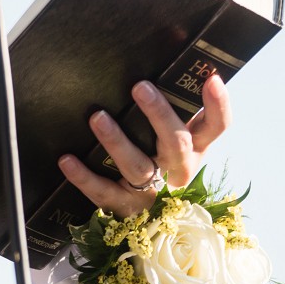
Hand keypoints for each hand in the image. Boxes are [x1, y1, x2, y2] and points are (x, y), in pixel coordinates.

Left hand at [59, 73, 229, 214]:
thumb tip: (155, 62)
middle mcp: (177, 170)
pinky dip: (84, 176)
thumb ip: (168, 107)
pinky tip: (66, 159)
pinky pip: (103, 191)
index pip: (216, 127)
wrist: (146, 221)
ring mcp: (152, 191)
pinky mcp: (124, 205)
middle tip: (140, 87)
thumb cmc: (154, 157)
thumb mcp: (169, 136)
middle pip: (176, 144)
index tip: (211, 79)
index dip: (218, 105)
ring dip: (117, 141)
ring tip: (97, 117)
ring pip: (138, 166)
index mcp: (194, 148)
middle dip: (159, 115)